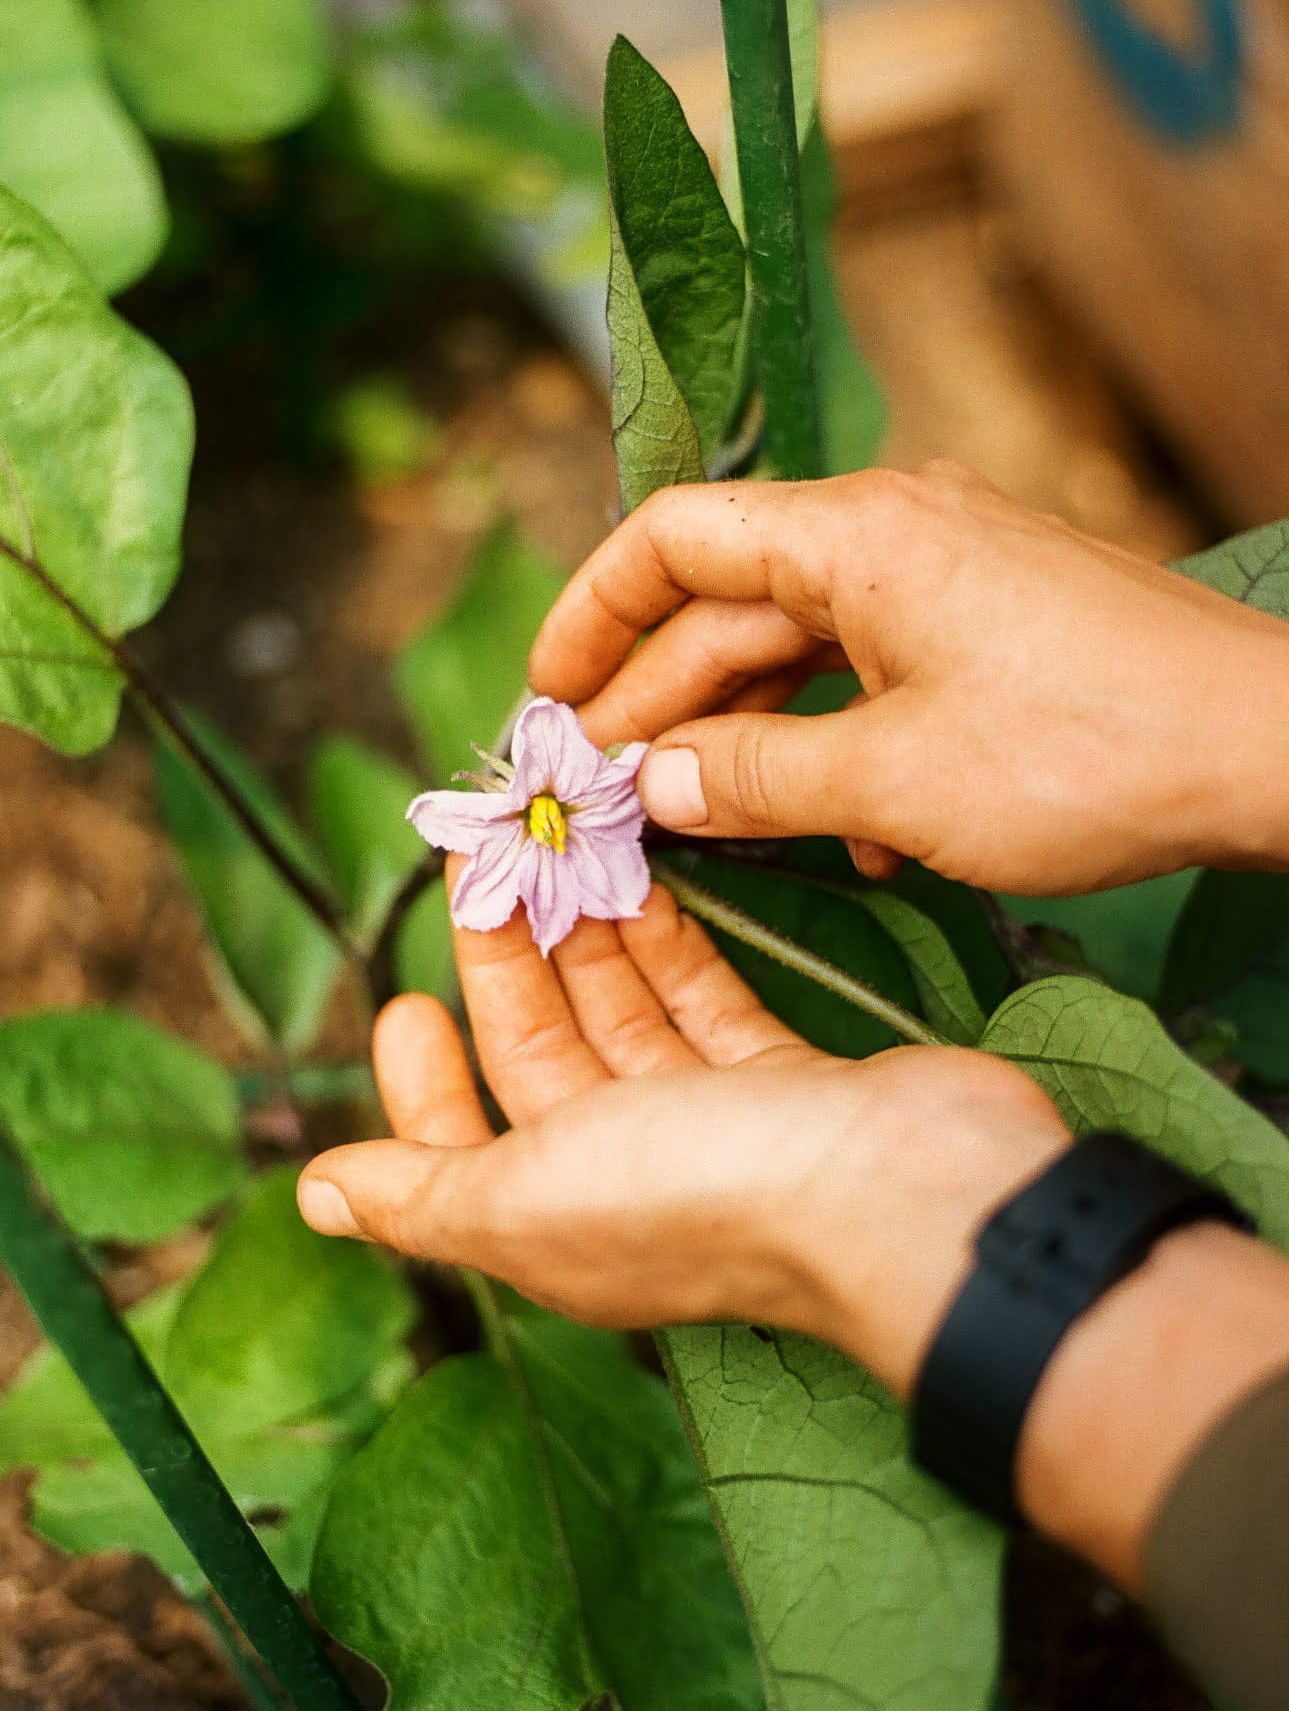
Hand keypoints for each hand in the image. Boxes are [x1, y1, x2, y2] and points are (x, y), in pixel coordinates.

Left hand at [298, 882, 1288, 1590]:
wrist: (907, 1193)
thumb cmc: (709, 1192)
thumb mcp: (530, 1198)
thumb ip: (423, 1194)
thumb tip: (315, 1196)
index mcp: (555, 1221)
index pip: (460, 1146)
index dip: (422, 1078)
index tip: (403, 995)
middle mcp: (629, 1179)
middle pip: (544, 1056)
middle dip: (504, 960)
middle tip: (481, 860)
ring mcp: (713, 1128)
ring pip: (624, 1017)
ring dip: (583, 938)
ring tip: (549, 847)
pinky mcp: (784, 1079)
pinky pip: (705, 1002)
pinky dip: (670, 947)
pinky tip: (640, 882)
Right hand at [528, 464, 1288, 892]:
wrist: (1272, 750)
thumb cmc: (1084, 753)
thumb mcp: (891, 779)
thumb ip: (751, 778)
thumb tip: (648, 787)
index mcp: (856, 535)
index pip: (676, 538)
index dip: (594, 613)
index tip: (548, 696)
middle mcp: (895, 533)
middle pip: (732, 607)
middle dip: (661, 704)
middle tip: (603, 795)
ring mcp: (951, 578)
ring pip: (806, 653)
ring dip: (751, 741)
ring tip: (700, 830)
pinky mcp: (994, 628)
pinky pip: (880, 677)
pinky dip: (842, 747)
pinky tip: (846, 836)